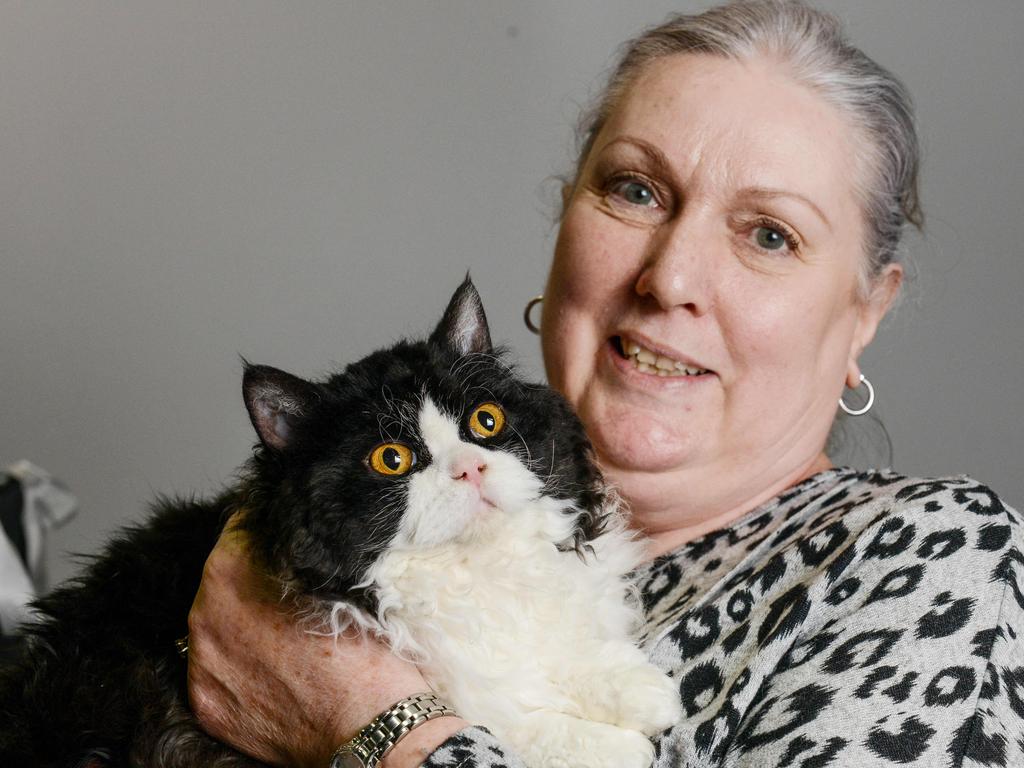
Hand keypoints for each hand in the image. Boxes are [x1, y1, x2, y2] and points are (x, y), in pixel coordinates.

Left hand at [187, 513, 466, 767]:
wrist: (370, 722)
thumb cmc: (365, 644)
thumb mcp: (336, 572)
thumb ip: (296, 553)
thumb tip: (288, 541)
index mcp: (230, 567)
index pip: (238, 529)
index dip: (267, 534)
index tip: (286, 544)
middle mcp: (204, 612)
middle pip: (223, 580)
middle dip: (253, 582)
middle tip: (293, 595)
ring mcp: (202, 662)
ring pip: (218, 628)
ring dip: (243, 626)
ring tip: (286, 639)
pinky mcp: (206, 705)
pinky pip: (219, 673)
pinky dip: (242, 670)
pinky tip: (277, 673)